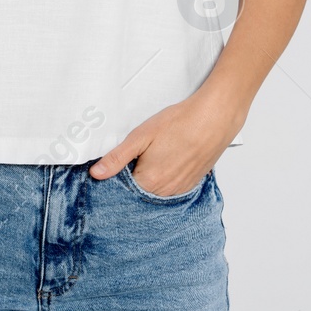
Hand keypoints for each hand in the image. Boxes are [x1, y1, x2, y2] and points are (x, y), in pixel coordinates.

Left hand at [89, 90, 244, 196]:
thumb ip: (117, 158)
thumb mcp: (141, 136)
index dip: (117, 174)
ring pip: (155, 190)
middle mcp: (164, 192)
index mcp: (149, 182)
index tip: (120, 161)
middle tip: (140, 153)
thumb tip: (96, 174)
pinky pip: (171, 188)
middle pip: (139, 191)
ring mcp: (180, 189)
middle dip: (134, 176)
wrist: (214, 118)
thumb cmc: (179, 123)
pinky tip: (168, 159)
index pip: (122, 188)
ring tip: (156, 154)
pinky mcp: (191, 183)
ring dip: (150, 177)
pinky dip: (165, 178)